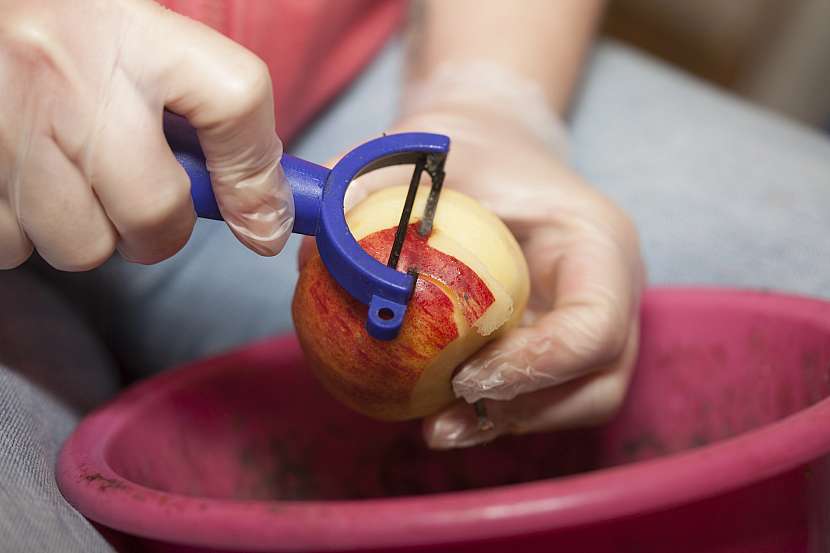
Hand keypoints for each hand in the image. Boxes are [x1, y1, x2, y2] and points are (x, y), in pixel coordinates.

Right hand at [0, 0, 292, 270]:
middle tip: (143, 207)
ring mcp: (8, 124)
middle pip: (154, 215)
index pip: (235, 99)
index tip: (263, 224)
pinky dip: (24, 232)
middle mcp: (70, 77)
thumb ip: (213, 115)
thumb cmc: (67, 29)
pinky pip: (13, 248)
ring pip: (80, 246)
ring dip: (85, 232)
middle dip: (157, 233)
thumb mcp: (146, 41)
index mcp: (136, 34)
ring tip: (69, 180)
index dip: (257, 181)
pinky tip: (25, 183)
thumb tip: (263, 222)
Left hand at [346, 102, 644, 447]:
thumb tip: (314, 253)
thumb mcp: (422, 149)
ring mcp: (594, 322)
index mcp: (596, 241)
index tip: (463, 373)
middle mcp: (611, 290)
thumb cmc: (470, 147)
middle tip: (444, 417)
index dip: (537, 366)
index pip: (596, 326)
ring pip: (578, 402)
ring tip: (435, 427)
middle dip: (524, 412)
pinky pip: (546, 395)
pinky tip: (436, 409)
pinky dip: (495, 411)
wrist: (498, 148)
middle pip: (600, 383)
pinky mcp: (563, 343)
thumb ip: (371, 188)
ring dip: (506, 423)